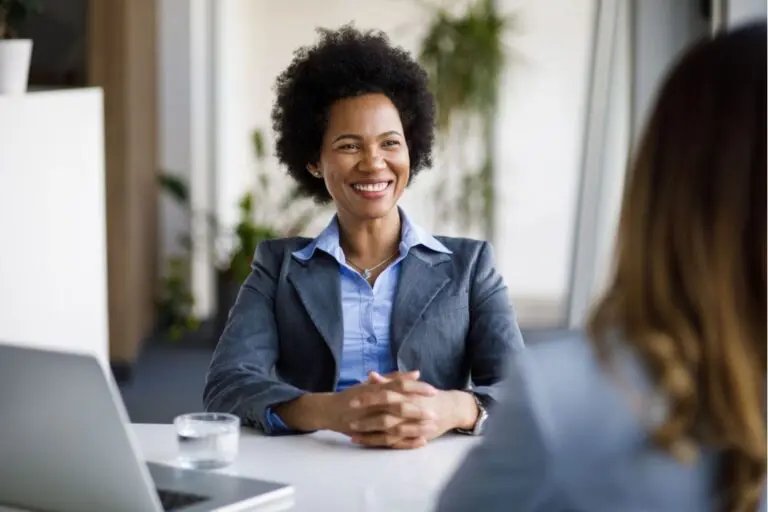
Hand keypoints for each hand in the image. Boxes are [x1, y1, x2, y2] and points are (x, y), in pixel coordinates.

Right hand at [270, 371, 435, 435]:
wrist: (328, 410)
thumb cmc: (352, 395)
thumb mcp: (370, 383)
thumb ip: (392, 378)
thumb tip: (415, 373)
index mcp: (374, 389)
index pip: (398, 386)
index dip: (416, 388)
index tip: (433, 390)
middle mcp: (371, 404)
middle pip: (397, 407)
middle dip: (417, 410)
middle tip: (435, 412)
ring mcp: (368, 421)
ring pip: (394, 426)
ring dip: (413, 428)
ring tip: (430, 428)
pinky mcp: (368, 435)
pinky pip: (388, 440)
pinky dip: (404, 442)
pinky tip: (419, 442)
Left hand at [346, 372, 478, 448]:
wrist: (451, 409)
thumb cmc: (427, 396)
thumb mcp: (409, 386)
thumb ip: (390, 381)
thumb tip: (370, 374)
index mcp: (407, 395)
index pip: (386, 394)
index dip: (368, 397)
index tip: (352, 399)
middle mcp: (409, 410)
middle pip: (385, 415)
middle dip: (366, 419)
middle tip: (348, 419)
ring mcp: (410, 425)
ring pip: (387, 432)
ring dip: (368, 433)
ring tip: (350, 433)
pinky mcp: (411, 436)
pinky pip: (392, 442)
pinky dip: (376, 442)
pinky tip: (361, 441)